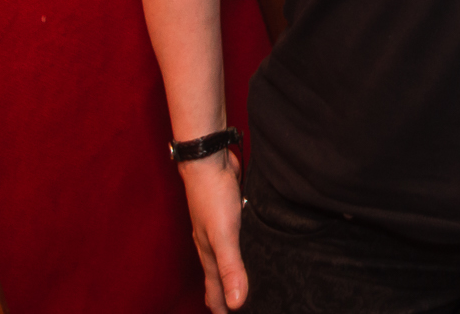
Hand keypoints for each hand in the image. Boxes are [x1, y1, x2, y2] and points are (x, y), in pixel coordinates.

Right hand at [181, 150, 247, 311]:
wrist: (208, 160)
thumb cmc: (212, 197)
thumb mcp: (223, 235)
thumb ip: (231, 267)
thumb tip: (236, 303)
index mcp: (208, 254)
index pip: (214, 289)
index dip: (220, 305)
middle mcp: (211, 243)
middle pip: (217, 275)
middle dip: (224, 292)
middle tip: (233, 306)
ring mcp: (219, 227)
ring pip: (226, 255)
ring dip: (232, 270)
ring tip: (241, 281)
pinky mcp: (230, 212)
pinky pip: (236, 236)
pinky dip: (242, 246)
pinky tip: (251, 242)